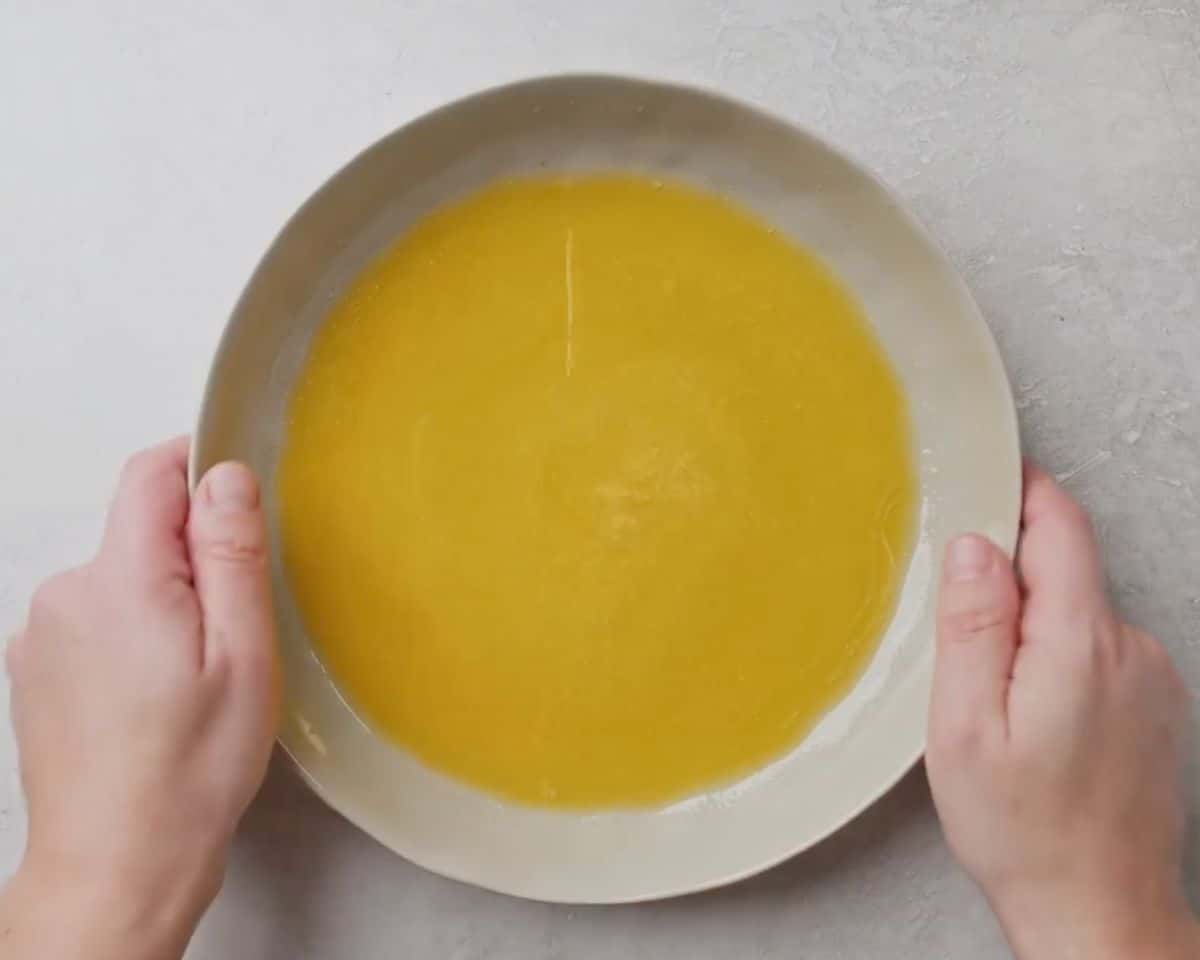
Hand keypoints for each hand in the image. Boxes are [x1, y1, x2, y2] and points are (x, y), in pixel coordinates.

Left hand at [1, 437, 279, 959]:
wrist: (116, 863)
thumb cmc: (188, 771)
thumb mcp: (242, 655)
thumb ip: (231, 554)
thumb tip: (225, 476)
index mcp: (122, 581)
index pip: (150, 473)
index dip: (199, 465)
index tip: (237, 499)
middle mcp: (65, 594)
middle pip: (137, 528)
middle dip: (191, 556)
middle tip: (233, 627)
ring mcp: (40, 633)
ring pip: (119, 576)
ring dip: (161, 600)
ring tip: (194, 674)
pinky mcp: (34, 666)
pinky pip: (93, 616)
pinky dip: (131, 633)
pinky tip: (156, 694)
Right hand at [927, 466, 1197, 959]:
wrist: (1099, 911)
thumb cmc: (1025, 832)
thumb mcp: (965, 727)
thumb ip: (973, 626)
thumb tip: (977, 546)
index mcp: (1080, 645)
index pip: (1062, 528)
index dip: (1024, 490)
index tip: (990, 473)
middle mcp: (1130, 650)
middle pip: (1067, 568)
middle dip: (1010, 575)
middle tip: (958, 625)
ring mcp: (1151, 678)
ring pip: (1080, 611)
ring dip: (1032, 623)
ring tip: (991, 692)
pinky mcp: (1154, 705)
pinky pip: (1098, 648)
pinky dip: (1057, 656)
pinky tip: (1028, 713)